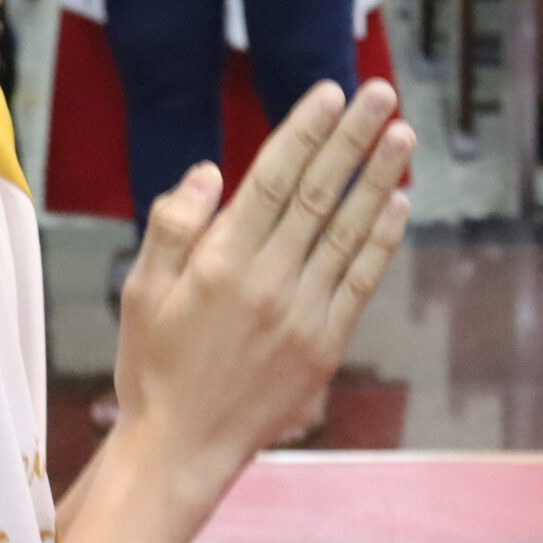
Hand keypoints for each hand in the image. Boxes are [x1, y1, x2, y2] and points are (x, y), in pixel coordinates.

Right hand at [114, 81, 415, 484]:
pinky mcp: (325, 346)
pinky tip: (399, 206)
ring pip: (347, 232)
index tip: (330, 92)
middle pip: (317, 194)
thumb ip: (172, 226)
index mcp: (219, 262)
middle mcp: (267, 282)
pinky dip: (382, 242)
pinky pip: (360, 282)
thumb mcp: (139, 291)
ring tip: (402, 136)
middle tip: (381, 93)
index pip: (271, 179)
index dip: (304, 132)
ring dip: (379, 180)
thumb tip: (209, 171)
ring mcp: (302, 315)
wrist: (181, 449)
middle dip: (352, 139)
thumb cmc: (154, 366)